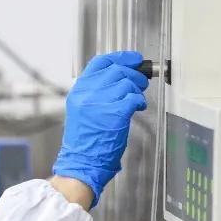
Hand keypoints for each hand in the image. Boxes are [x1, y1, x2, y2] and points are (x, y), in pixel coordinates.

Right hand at [52, 51, 148, 207]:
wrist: (81, 162)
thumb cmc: (85, 142)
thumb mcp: (83, 110)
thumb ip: (97, 92)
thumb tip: (120, 77)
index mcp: (79, 91)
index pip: (100, 62)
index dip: (120, 57)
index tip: (132, 59)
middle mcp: (87, 94)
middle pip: (117, 70)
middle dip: (134, 74)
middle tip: (141, 82)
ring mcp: (100, 102)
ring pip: (127, 82)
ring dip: (137, 90)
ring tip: (137, 99)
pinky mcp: (114, 114)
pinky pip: (134, 98)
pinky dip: (139, 101)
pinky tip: (138, 107)